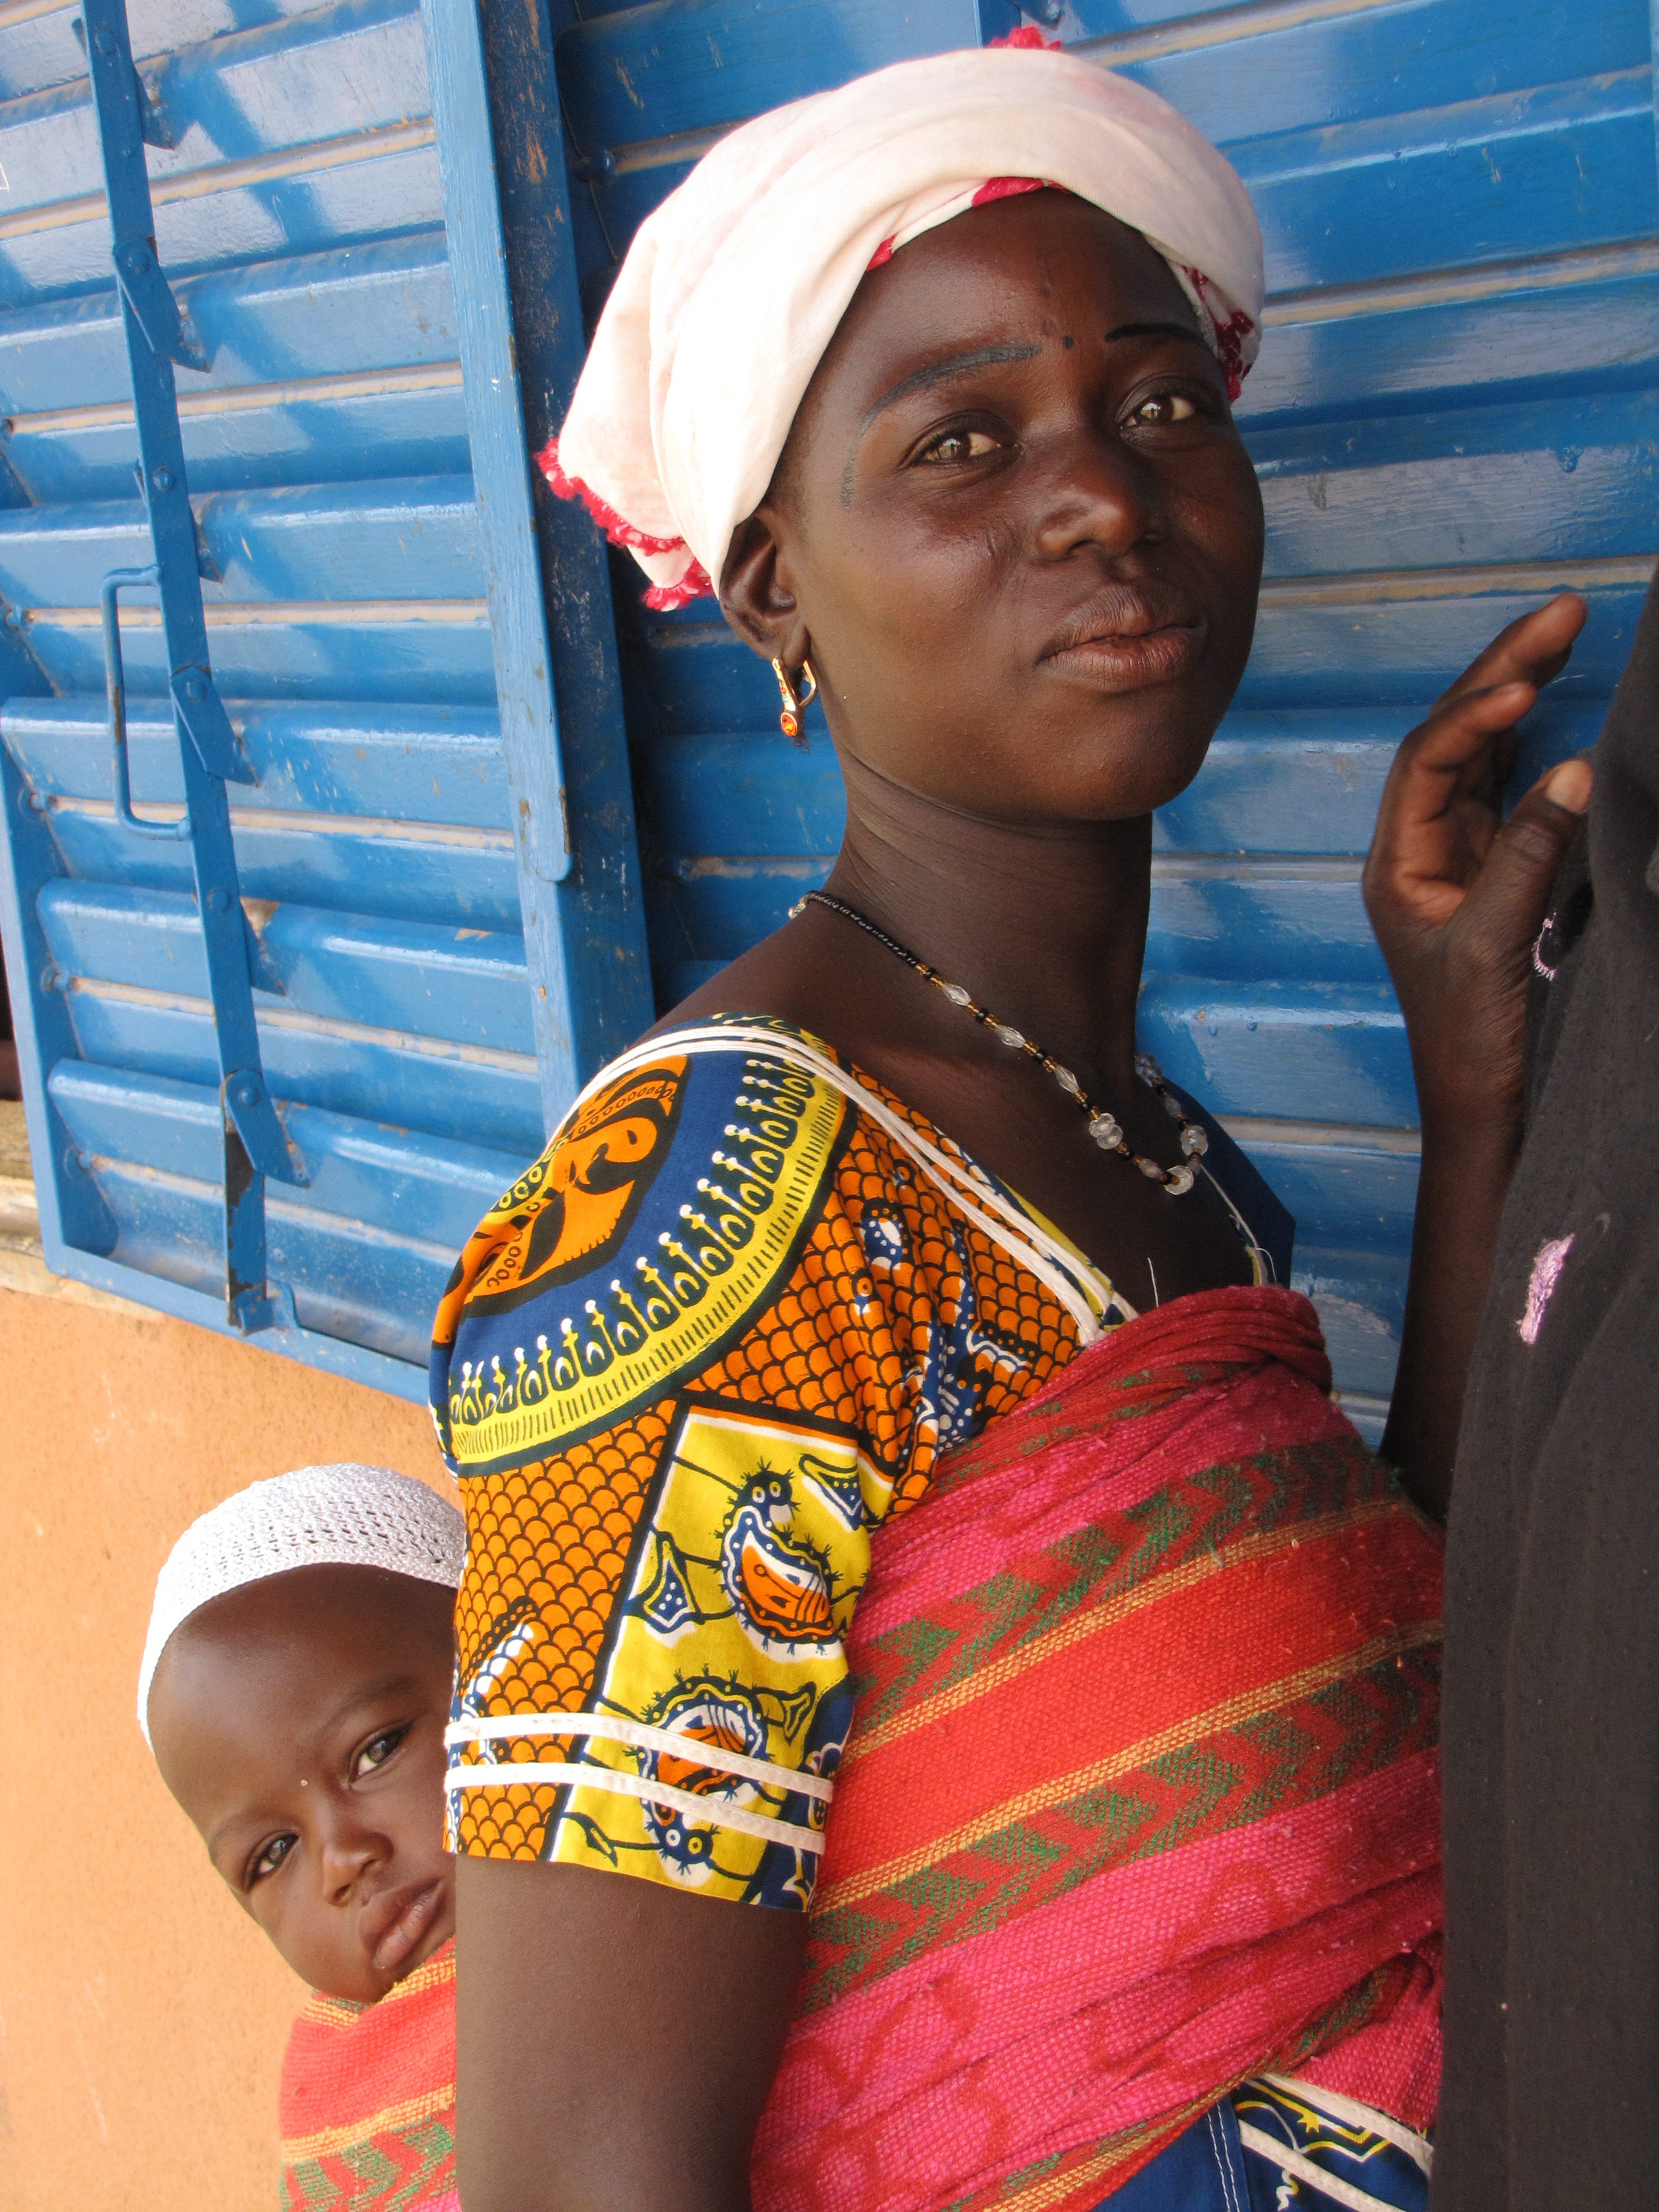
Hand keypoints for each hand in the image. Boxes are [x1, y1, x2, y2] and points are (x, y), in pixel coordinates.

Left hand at [1362, 594, 1592, 1132]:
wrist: (1482, 1107)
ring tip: (1565, 628)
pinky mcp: (1494, 870)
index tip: (1530, 683)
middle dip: (1504, 670)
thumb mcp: (1497, 945)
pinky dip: (1534, 738)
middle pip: (1456, 737)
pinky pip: (1508, 785)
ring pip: (1485, 752)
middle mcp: (1419, 851)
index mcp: (1398, 865)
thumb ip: (1530, 857)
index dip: (1478, 713)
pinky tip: (1555, 698)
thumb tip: (1572, 769)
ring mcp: (1456, 856)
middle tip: (1562, 610)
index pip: (1431, 760)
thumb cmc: (1474, 1043)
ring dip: (1520, 689)